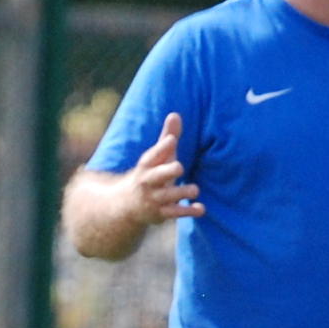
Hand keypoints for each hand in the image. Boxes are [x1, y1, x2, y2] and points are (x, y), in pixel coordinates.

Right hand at [108, 113, 204, 236]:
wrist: (127, 205)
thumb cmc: (150, 174)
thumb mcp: (156, 157)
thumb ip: (167, 137)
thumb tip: (175, 114)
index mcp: (147, 165)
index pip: (153, 155)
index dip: (161, 147)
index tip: (172, 140)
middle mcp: (148, 182)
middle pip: (156, 176)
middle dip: (166, 171)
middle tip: (179, 167)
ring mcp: (154, 198)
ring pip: (167, 196)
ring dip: (181, 192)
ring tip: (195, 190)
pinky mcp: (161, 213)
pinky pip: (174, 213)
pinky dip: (188, 211)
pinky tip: (201, 209)